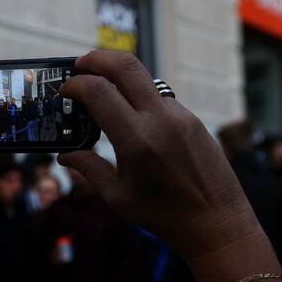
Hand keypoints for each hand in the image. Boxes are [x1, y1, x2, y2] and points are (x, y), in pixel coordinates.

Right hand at [58, 51, 259, 261]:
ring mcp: (181, 116)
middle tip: (79, 65)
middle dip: (97, 59)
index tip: (65, 91)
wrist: (217, 222)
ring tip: (104, 97)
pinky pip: (161, 98)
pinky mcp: (193, 120)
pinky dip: (140, 99)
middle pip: (125, 66)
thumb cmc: (165, 216)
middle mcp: (161, 120)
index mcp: (137, 140)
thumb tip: (65, 155)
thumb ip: (89, 168)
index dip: (76, 85)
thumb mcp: (119, 196)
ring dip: (120, 80)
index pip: (99, 92)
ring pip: (145, 80)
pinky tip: (133, 120)